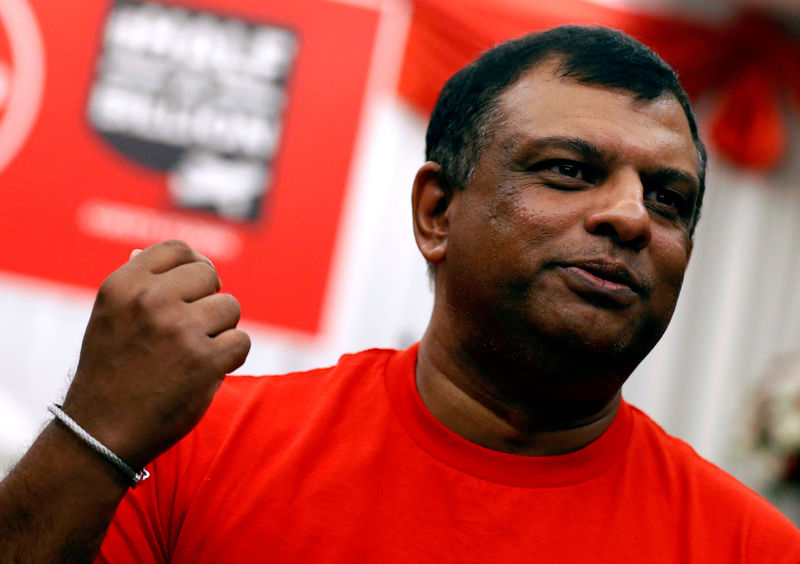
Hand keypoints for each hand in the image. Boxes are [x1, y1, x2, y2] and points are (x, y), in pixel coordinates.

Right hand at [61, 240, 250, 467]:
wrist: (102, 432)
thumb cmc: (112, 372)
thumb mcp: (111, 318)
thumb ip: (142, 285)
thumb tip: (173, 256)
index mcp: (124, 285)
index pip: (178, 250)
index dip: (193, 267)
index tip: (194, 288)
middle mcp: (151, 301)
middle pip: (209, 276)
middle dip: (207, 300)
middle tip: (191, 329)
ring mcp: (180, 330)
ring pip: (230, 307)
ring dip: (220, 330)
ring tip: (193, 353)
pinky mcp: (206, 360)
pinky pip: (241, 341)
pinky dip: (230, 357)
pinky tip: (206, 371)